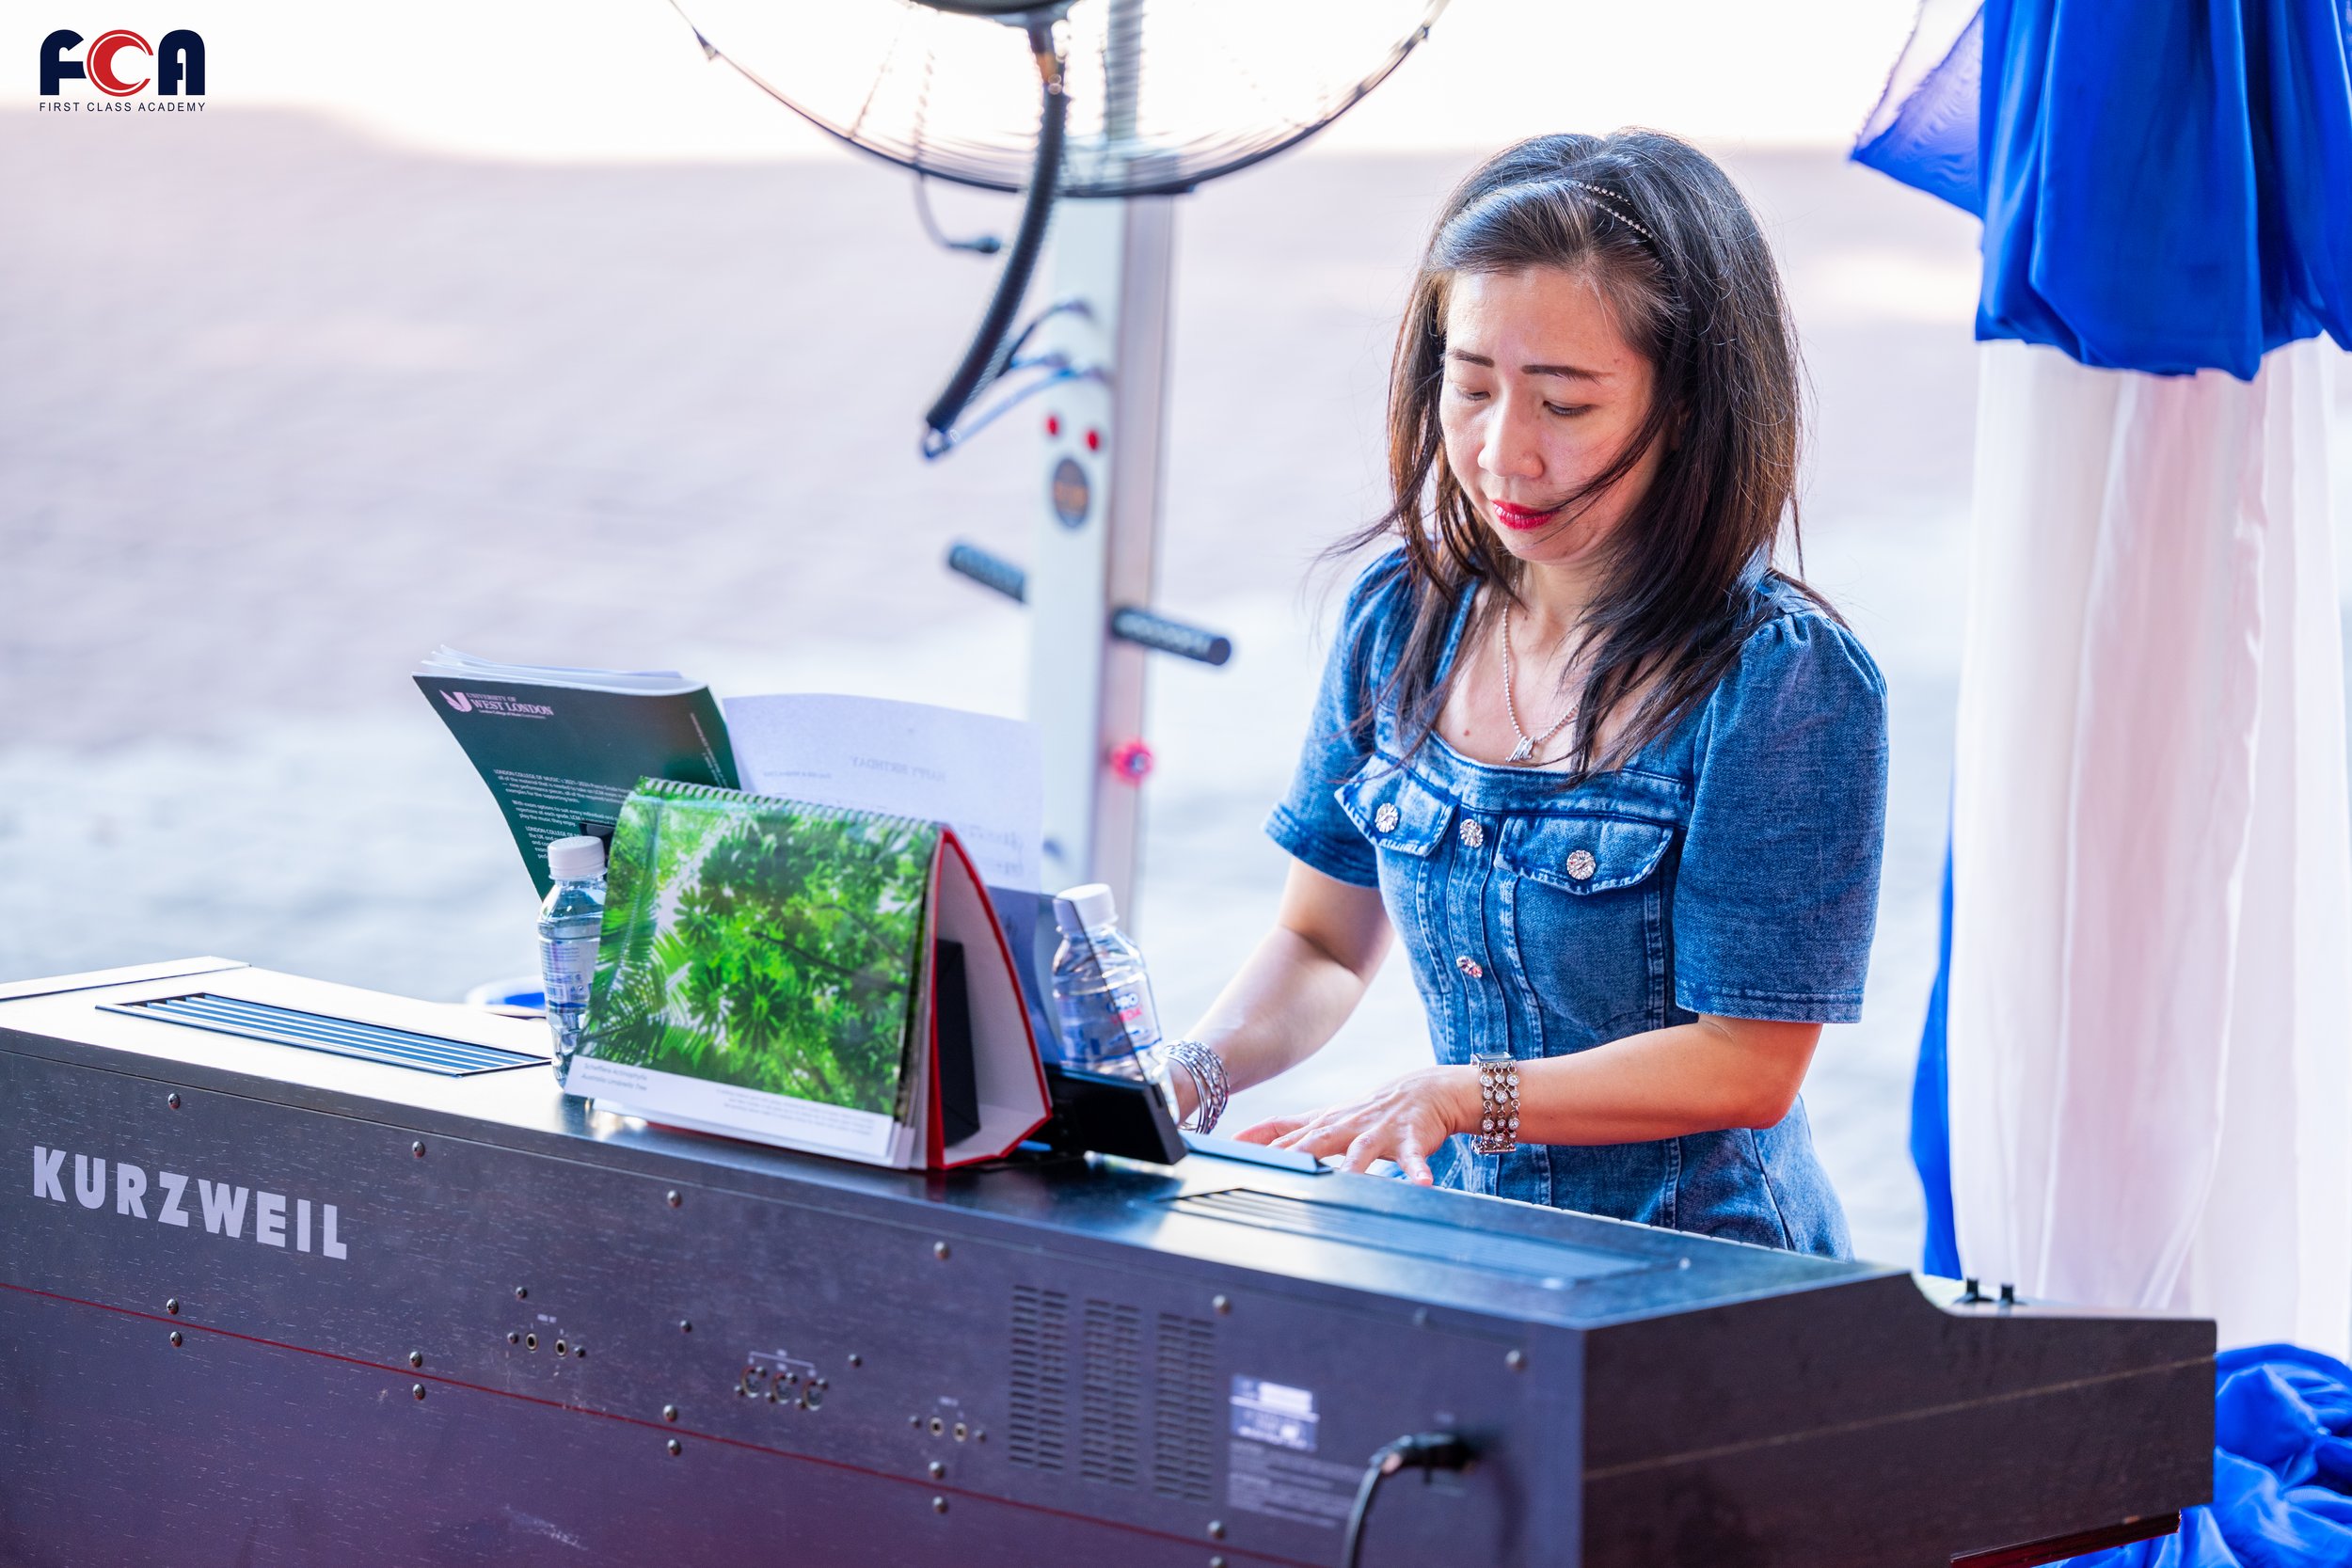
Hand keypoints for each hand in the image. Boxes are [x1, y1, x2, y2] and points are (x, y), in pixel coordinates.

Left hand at [1231, 1066, 1476, 1184]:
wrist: (1425, 1090)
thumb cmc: (1368, 1110)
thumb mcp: (1324, 1117)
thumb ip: (1285, 1128)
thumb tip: (1242, 1138)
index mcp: (1325, 1124)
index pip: (1286, 1136)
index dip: (1261, 1147)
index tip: (1233, 1157)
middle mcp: (1347, 1126)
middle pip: (1317, 1141)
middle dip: (1298, 1155)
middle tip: (1280, 1173)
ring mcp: (1378, 1131)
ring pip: (1363, 1150)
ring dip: (1356, 1165)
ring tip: (1349, 1180)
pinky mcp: (1410, 1138)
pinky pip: (1414, 1156)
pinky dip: (1418, 1169)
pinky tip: (1423, 1183)